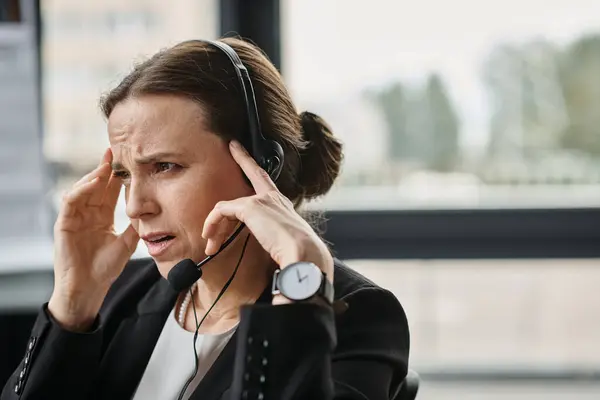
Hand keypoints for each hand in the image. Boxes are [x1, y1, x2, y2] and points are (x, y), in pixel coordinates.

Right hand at [48, 148, 139, 330]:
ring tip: (107, 164)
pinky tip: (95, 182)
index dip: (118, 175)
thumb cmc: (105, 269)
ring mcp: (75, 217)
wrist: (89, 288)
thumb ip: (136, 227)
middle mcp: (88, 214)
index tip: (130, 160)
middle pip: (97, 184)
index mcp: (102, 217)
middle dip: (105, 168)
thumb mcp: (128, 243)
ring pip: (82, 188)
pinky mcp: (64, 223)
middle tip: (115, 151)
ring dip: (94, 175)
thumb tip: (155, 213)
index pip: (110, 190)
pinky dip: (82, 189)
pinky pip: (71, 201)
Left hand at [202, 140, 333, 280]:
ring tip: (210, 245)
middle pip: (255, 173)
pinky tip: (210, 239)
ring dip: (215, 225)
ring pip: (229, 206)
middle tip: (234, 147)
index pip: (269, 185)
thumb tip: (279, 260)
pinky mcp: (251, 208)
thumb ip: (280, 243)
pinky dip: (212, 224)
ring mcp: (263, 201)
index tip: (251, 156)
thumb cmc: (301, 257)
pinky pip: (221, 212)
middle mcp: (275, 199)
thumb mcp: (289, 245)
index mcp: (285, 207)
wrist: (304, 257)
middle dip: (243, 157)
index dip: (258, 169)